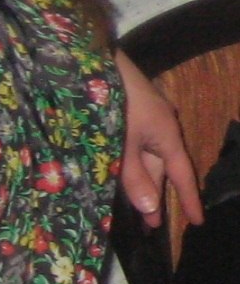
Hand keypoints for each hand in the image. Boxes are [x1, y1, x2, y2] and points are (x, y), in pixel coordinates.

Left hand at [115, 50, 201, 228]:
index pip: (182, 173)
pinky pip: (133, 144)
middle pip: (161, 167)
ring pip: (144, 156)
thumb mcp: (121, 144)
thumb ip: (133, 176)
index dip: (187, 199)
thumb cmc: (110, 101)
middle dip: (155, 196)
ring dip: (140, 181)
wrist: (86, 57)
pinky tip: (119, 174)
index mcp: (165, 132)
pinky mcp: (124, 108)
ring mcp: (142, 115)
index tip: (197, 222)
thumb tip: (151, 207)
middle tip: (149, 226)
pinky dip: (129, 163)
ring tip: (133, 207)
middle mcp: (159, 124)